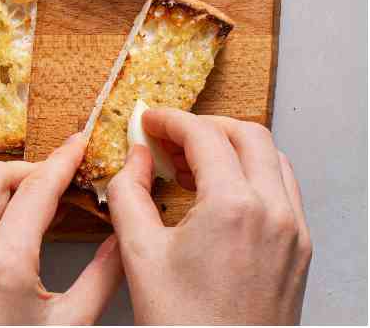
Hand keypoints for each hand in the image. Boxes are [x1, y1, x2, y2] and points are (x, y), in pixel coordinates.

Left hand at [0, 134, 122, 324]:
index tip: (79, 144)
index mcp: (2, 265)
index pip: (35, 190)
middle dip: (28, 169)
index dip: (61, 161)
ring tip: (40, 213)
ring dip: (5, 199)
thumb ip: (102, 279)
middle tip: (59, 178)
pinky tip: (11, 251)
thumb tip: (124, 241)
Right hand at [107, 109, 310, 325]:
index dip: (170, 120)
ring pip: (273, 161)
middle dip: (205, 127)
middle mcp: (274, 213)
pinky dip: (252, 177)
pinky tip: (218, 196)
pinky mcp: (299, 252)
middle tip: (168, 138)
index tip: (147, 121)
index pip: (204, 135)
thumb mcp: (138, 252)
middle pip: (248, 135)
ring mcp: (293, 233)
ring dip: (233, 150)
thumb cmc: (185, 324)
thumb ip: (129, 192)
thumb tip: (136, 158)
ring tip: (192, 166)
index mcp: (234, 207)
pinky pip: (283, 192)